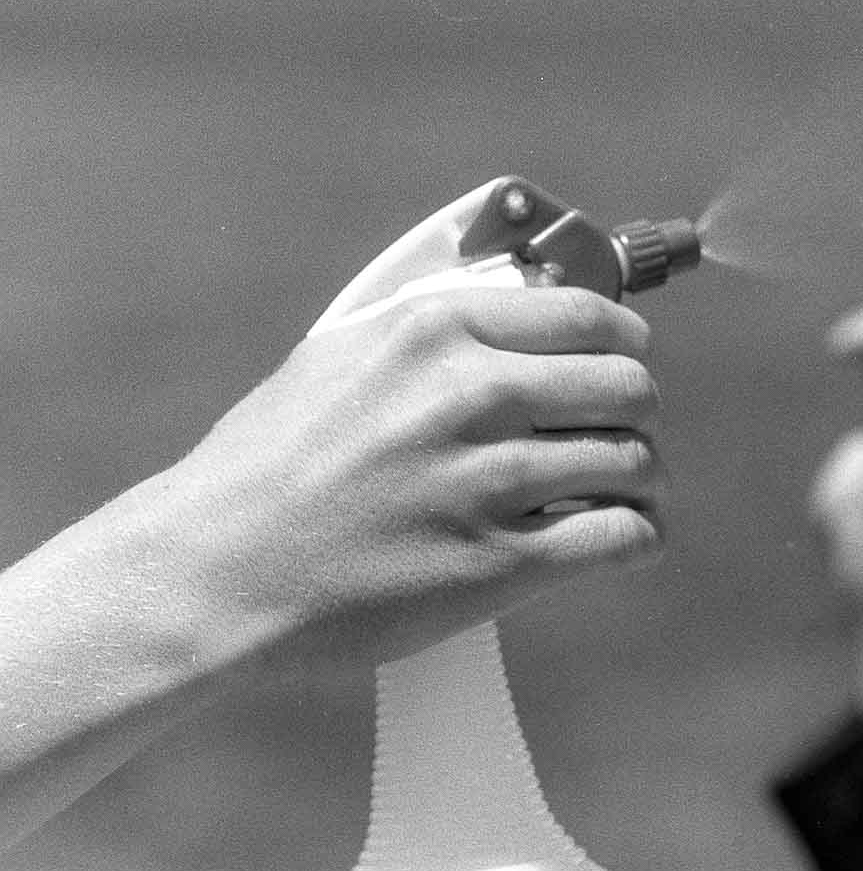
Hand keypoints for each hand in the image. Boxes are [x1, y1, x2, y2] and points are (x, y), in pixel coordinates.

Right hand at [114, 284, 667, 670]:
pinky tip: (628, 536)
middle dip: (636, 412)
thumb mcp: (344, 352)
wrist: (213, 569)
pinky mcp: (499, 563)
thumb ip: (436, 324)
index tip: (626, 360)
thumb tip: (519, 301)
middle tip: (619, 433)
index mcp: (440, 332)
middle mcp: (474, 396)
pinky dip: (639, 536)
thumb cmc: (271, 461)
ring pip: (634, 462)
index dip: (625, 343)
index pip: (592, 318)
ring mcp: (490, 481)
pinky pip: (621, 536)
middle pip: (629, 388)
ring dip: (641, 478)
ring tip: (624, 491)